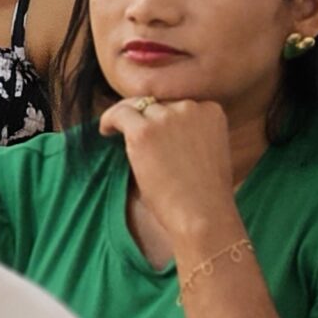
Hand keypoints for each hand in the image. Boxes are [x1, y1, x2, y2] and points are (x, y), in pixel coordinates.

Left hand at [99, 96, 239, 245]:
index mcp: (211, 110)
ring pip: (137, 107)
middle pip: (157, 104)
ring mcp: (166, 117)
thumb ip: (189, 132)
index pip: (178, 104)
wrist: (203, 214)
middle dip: (146, 119)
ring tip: (115, 130)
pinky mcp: (143, 131)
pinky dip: (109, 120)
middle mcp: (190, 107)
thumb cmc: (204, 193)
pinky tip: (106, 132)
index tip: (157, 135)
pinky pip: (119, 114)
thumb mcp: (207, 151)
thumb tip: (158, 128)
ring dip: (127, 119)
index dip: (164, 119)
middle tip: (133, 134)